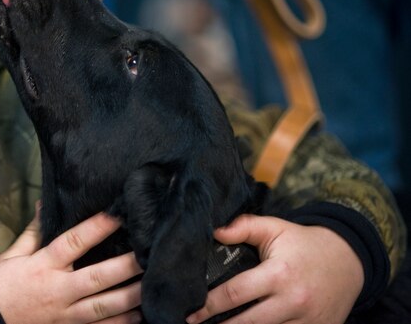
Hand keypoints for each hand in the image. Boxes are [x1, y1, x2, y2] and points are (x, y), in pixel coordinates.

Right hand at [0, 207, 142, 323]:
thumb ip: (34, 231)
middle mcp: (58, 290)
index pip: (75, 241)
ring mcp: (65, 315)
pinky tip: (138, 316)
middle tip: (149, 253)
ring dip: (130, 297)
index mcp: (44, 265)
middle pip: (98, 277)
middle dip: (126, 266)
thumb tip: (47, 204)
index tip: (119, 213)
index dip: (98, 226)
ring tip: (151, 285)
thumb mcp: (12, 255)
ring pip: (104, 307)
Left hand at [186, 214, 362, 323]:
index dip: (209, 305)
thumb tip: (215, 231)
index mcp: (279, 273)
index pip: (236, 294)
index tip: (192, 313)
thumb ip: (244, 226)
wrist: (349, 261)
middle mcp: (293, 301)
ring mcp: (306, 321)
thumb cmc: (303, 244)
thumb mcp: (275, 228)